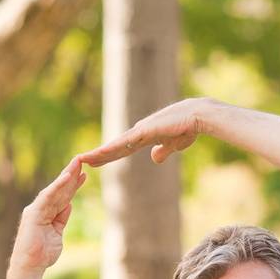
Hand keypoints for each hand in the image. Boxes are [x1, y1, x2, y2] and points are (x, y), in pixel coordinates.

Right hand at [11, 157, 86, 271]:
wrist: (30, 265)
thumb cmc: (42, 253)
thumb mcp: (57, 233)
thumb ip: (61, 219)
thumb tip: (69, 205)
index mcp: (48, 213)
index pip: (63, 196)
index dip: (74, 185)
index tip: (85, 174)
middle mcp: (41, 208)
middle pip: (60, 189)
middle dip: (72, 175)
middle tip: (83, 160)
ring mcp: (37, 209)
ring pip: (55, 189)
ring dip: (67, 176)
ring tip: (77, 163)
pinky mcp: (34, 212)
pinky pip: (48, 196)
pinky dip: (57, 186)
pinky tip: (67, 177)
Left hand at [79, 98, 211, 167]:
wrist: (197, 117)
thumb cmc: (188, 128)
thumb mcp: (173, 145)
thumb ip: (163, 151)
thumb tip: (154, 158)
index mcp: (145, 137)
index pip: (123, 149)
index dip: (109, 156)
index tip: (96, 161)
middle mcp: (139, 132)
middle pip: (115, 147)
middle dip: (99, 155)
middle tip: (81, 161)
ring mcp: (141, 131)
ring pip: (116, 145)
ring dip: (100, 153)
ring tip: (84, 159)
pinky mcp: (145, 131)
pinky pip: (125, 142)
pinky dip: (112, 148)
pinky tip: (101, 153)